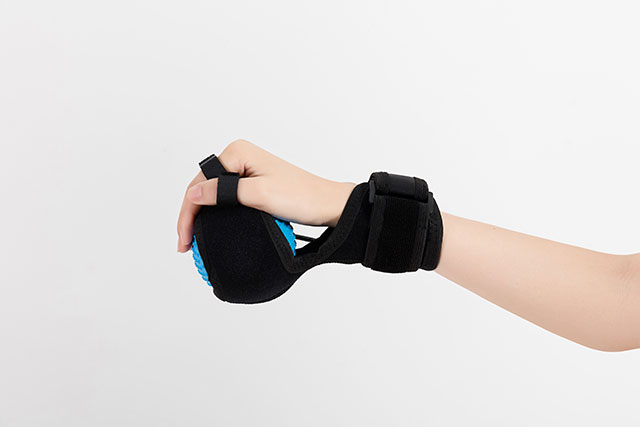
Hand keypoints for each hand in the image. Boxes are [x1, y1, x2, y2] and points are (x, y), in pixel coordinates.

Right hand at [177, 140, 355, 251]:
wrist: (327, 206)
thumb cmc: (301, 197)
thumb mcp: (258, 194)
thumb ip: (223, 193)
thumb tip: (193, 193)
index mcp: (238, 152)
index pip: (201, 181)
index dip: (188, 211)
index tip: (185, 238)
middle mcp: (240, 157)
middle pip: (203, 187)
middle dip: (192, 215)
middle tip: (185, 244)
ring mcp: (246, 171)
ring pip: (213, 195)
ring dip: (202, 217)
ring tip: (193, 241)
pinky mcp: (253, 184)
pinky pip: (227, 199)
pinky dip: (217, 214)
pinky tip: (211, 229)